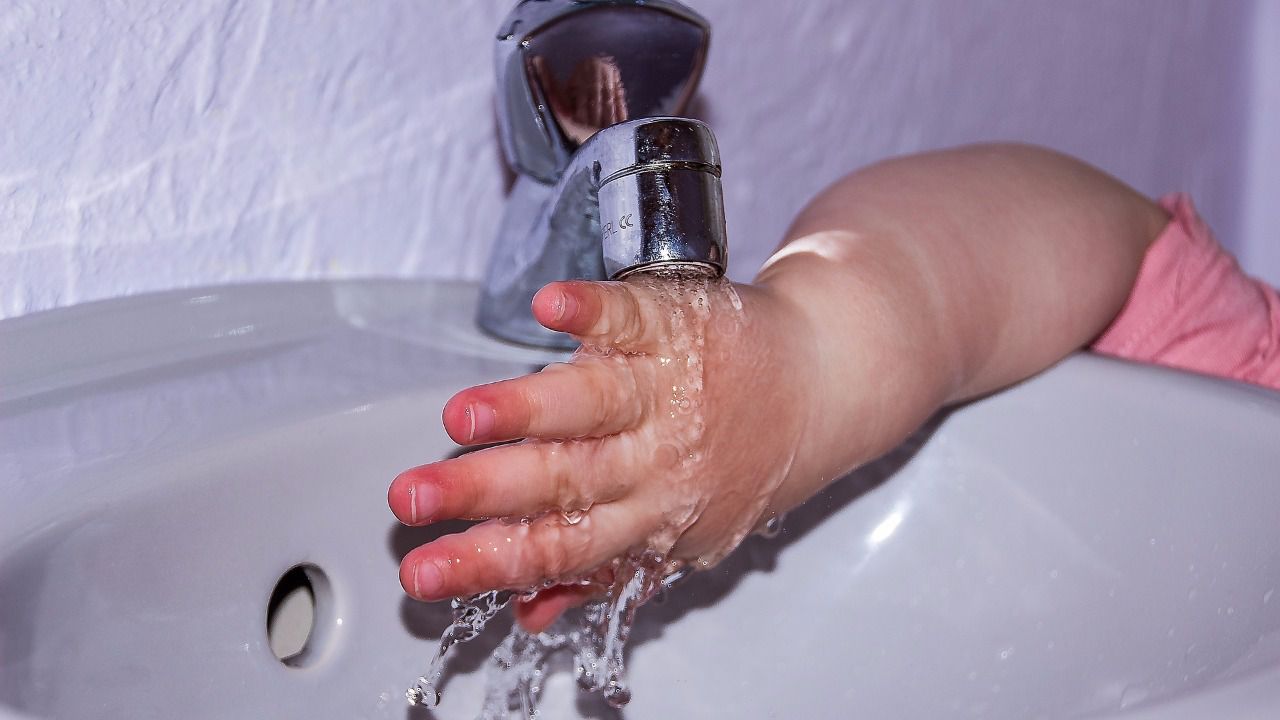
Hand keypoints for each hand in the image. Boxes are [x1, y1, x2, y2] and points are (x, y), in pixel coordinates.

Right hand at [388, 276, 818, 627]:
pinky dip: (593, 311)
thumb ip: (602, 575)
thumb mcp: (682, 534)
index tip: (422, 572)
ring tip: (464, 417)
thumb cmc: (742, 460)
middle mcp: (655, 458)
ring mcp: (665, 389)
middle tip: (412, 498)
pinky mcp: (676, 325)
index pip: (558, 547)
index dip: (488, 562)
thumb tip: (527, 617)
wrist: (820, 385)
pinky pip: (633, 318)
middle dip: (481, 492)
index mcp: (649, 515)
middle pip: (563, 480)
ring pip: (593, 405)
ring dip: (527, 410)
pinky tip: (552, 307)